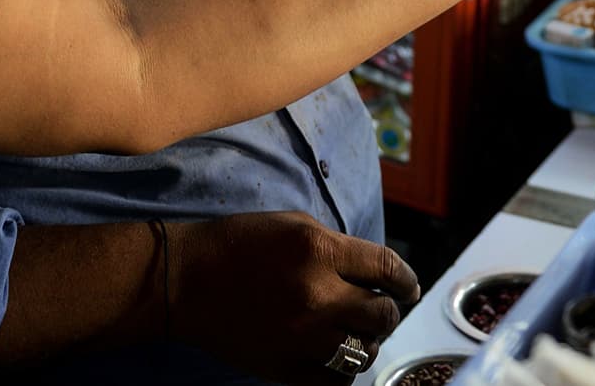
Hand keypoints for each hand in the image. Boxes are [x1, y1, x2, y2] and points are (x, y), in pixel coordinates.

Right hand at [170, 211, 418, 383]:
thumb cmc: (237, 244)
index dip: (406, 280)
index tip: (409, 288)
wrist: (185, 281)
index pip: (387, 269)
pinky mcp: (286, 368)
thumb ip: (337, 247)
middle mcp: (317, 295)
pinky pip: (336, 381)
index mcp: (319, 250)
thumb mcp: (292, 224)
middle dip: (387, 312)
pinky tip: (336, 357)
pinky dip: (343, 371)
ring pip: (363, 351)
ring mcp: (302, 337)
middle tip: (380, 310)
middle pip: (382, 314)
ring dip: (367, 342)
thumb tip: (375, 272)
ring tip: (356, 333)